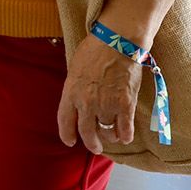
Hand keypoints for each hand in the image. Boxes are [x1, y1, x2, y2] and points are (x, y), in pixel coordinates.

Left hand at [56, 34, 142, 153]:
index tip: (70, 141)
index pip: (65, 121)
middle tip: (95, 147)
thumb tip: (78, 100)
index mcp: (70, 92)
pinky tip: (125, 137)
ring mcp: (106, 105)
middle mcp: (86, 103)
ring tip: (111, 136)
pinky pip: (125, 129)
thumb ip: (75, 87)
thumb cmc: (94, 50)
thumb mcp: (75, 69)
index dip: (67, 134)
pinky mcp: (125, 105)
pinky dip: (125, 135)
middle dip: (91, 143)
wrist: (116, 42)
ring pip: (107, 132)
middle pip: (87, 132)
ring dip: (109, 137)